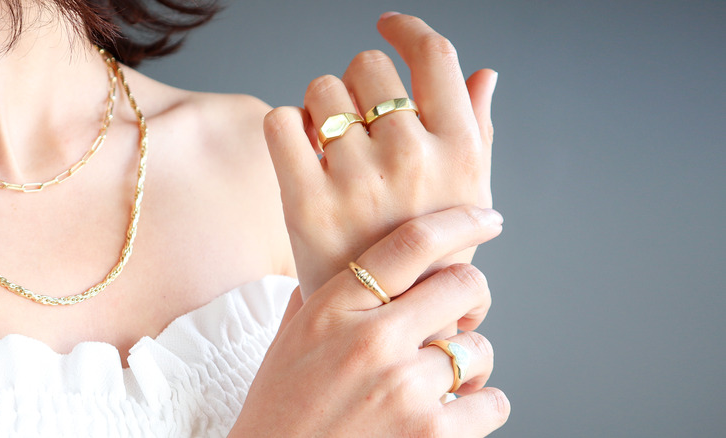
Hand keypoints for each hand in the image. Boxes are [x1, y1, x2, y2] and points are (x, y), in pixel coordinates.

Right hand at [231, 206, 508, 437]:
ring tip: (444, 381)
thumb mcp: (287, 341)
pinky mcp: (430, 435)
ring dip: (470, 362)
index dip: (460, 222)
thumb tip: (344, 263)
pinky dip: (480, 406)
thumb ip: (320, 295)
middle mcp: (371, 340)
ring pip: (480, 348)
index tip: (487, 220)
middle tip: (463, 316)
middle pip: (462, 286)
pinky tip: (453, 413)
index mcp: (333, 309)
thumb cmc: (279, 412)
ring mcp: (403, 389)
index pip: (411, 243)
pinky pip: (493, 403)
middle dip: (472, 297)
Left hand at [264, 13, 497, 297]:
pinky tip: (302, 151)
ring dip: (322, 109)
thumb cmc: (429, 253)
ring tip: (333, 147)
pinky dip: (286, 127)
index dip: (408, 29)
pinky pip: (280, 122)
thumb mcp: (468, 194)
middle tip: (360, 121)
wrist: (384, 318)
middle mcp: (411, 159)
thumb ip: (477, 129)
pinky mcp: (307, 202)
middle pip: (368, 65)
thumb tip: (483, 74)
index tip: (390, 25)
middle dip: (359, 84)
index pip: (434, 55)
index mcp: (458, 151)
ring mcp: (358, 180)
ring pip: (321, 89)